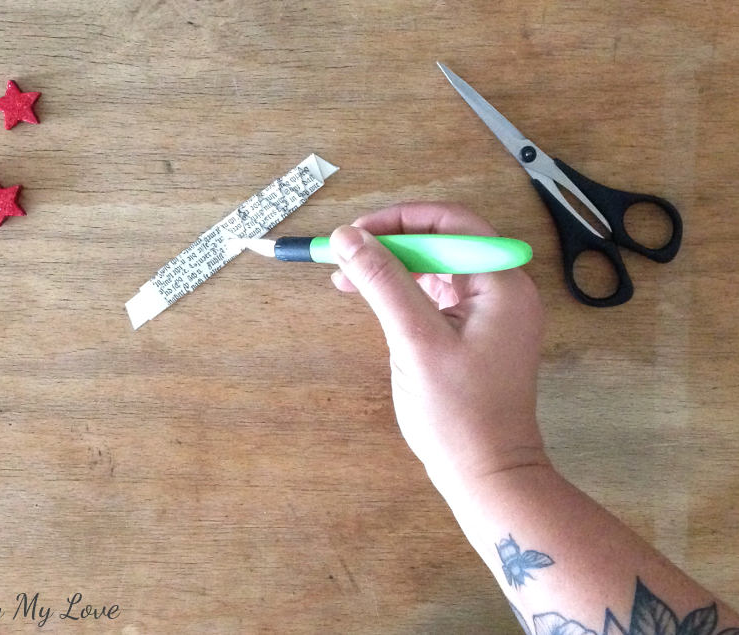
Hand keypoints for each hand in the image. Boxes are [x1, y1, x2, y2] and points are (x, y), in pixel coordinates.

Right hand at [330, 203, 547, 493]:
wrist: (487, 474)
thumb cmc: (457, 413)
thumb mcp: (415, 341)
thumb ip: (383, 283)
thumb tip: (346, 237)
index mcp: (501, 283)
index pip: (451, 223)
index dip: (399, 220)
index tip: (354, 233)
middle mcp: (503, 289)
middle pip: (443, 243)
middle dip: (390, 245)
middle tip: (344, 256)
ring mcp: (492, 313)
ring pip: (436, 269)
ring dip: (393, 269)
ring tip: (346, 279)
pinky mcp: (476, 334)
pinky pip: (438, 297)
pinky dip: (404, 294)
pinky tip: (373, 300)